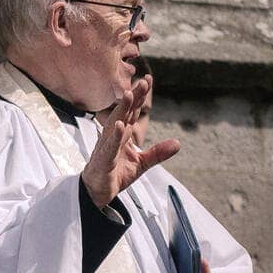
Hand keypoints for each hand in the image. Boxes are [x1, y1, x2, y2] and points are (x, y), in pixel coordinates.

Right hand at [82, 76, 178, 206]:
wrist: (95, 193)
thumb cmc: (113, 174)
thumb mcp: (141, 164)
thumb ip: (157, 153)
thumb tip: (177, 143)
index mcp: (122, 135)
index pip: (132, 112)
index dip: (139, 97)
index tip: (147, 80)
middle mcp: (113, 137)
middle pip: (124, 113)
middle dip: (133, 97)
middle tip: (143, 82)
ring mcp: (107, 147)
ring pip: (115, 124)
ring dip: (122, 109)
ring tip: (129, 95)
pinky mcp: (104, 160)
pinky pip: (109, 147)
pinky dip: (115, 136)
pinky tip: (120, 126)